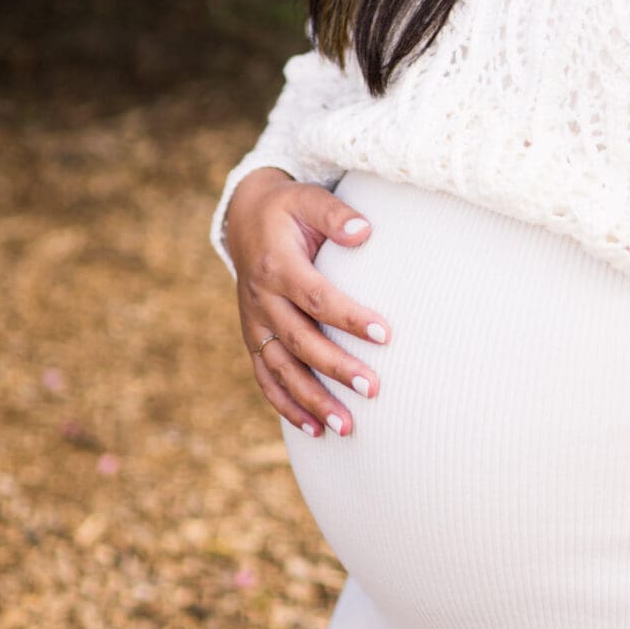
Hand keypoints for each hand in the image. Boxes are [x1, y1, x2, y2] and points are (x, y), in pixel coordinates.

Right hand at [225, 167, 390, 440]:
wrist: (244, 220)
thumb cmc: (288, 209)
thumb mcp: (308, 198)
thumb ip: (336, 214)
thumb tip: (366, 231)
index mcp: (277, 265)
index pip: (317, 297)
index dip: (349, 317)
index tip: (385, 335)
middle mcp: (262, 299)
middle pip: (301, 341)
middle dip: (336, 368)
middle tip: (373, 389)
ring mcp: (254, 323)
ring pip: (282, 369)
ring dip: (313, 400)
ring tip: (347, 427)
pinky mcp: (253, 339)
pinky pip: (266, 379)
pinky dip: (287, 406)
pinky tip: (315, 430)